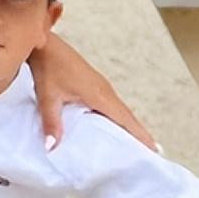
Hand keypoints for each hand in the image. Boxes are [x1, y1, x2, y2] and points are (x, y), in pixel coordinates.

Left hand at [29, 33, 155, 149]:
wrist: (45, 45)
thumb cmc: (48, 68)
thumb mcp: (48, 98)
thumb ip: (52, 123)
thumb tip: (52, 146)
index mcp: (99, 95)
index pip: (125, 119)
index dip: (139, 135)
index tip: (153, 149)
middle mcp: (105, 90)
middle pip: (126, 115)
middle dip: (138, 133)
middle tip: (149, 152)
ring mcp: (100, 86)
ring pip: (119, 109)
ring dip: (128, 125)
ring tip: (134, 143)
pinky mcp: (94, 84)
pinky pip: (110, 104)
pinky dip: (117, 116)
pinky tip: (112, 125)